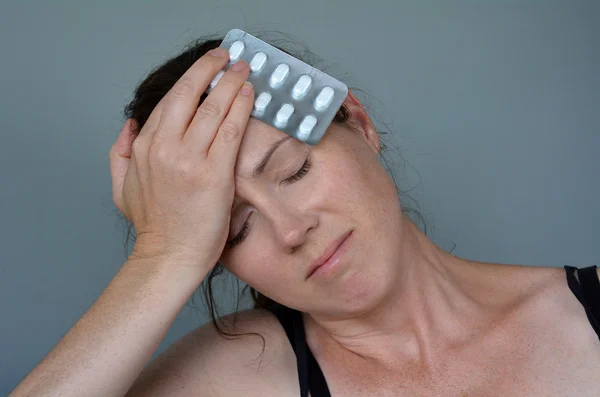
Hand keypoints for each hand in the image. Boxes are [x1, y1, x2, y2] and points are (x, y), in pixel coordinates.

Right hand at [109, 48, 252, 271]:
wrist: (170, 257)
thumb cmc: (153, 226)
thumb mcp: (121, 189)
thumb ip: (119, 153)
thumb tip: (130, 125)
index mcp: (144, 147)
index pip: (169, 103)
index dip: (191, 82)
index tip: (205, 70)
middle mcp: (165, 147)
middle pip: (189, 94)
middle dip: (209, 69)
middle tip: (225, 56)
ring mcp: (190, 158)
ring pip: (213, 108)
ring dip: (230, 83)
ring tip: (243, 68)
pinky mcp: (215, 172)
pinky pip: (231, 130)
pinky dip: (241, 107)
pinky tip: (250, 94)